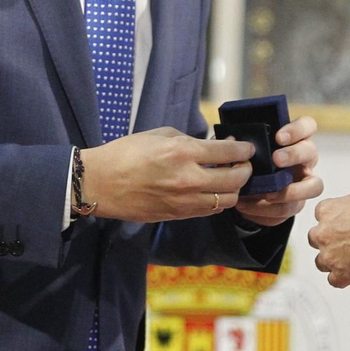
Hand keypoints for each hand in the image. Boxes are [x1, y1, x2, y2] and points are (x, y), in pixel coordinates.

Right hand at [81, 127, 253, 222]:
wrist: (101, 183)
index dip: (244, 150)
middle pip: (235, 179)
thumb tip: (212, 146)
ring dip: (234, 188)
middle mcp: (189, 179)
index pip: (228, 153)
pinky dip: (218, 200)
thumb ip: (189, 140)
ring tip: (230, 178)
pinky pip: (210, 210)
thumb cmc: (126, 153)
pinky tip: (213, 191)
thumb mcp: (159, 135)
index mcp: (183, 152)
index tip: (248, 148)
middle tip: (244, 164)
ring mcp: (185, 201)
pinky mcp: (178, 215)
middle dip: (246, 169)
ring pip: (228, 199)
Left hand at [234, 115, 322, 226]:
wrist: (246, 190)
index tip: (278, 136)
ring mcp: (304, 183)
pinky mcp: (296, 204)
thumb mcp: (243, 150)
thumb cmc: (248, 160)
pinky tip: (247, 207)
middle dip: (294, 155)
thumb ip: (237, 143)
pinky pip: (289, 209)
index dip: (297, 129)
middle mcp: (304, 159)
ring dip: (291, 191)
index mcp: (294, 139)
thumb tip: (229, 140)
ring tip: (267, 195)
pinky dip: (268, 211)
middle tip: (275, 159)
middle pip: (310, 152)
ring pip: (313, 186)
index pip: (307, 125)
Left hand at [308, 177, 349, 287]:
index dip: (335, 219)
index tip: (345, 223)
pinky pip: (334, 280)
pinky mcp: (340, 275)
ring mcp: (329, 256)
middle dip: (329, 240)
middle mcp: (322, 233)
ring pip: (321, 261)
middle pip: (316, 238)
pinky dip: (342, 278)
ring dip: (333, 261)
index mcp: (327, 210)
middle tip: (347, 242)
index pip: (321, 214)